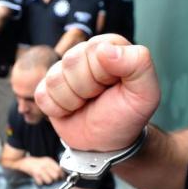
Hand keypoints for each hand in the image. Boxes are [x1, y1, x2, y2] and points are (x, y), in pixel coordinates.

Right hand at [22, 156, 64, 184]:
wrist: (24, 162)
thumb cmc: (36, 163)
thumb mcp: (45, 161)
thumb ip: (53, 166)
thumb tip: (61, 173)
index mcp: (49, 161)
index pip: (59, 169)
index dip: (61, 175)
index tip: (61, 177)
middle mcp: (45, 165)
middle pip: (55, 175)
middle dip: (55, 179)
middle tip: (53, 179)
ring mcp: (40, 169)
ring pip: (49, 180)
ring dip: (48, 182)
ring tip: (45, 180)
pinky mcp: (35, 174)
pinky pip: (41, 182)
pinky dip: (41, 183)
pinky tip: (39, 180)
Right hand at [35, 34, 160, 150]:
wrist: (106, 142)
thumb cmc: (126, 116)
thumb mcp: (145, 93)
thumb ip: (138, 64)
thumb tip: (105, 49)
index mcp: (108, 47)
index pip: (94, 49)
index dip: (102, 74)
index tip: (112, 87)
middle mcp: (83, 54)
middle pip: (71, 62)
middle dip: (86, 89)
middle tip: (98, 98)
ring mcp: (62, 72)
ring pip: (55, 80)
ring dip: (72, 101)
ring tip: (85, 105)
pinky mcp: (46, 89)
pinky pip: (42, 96)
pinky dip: (57, 110)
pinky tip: (70, 111)